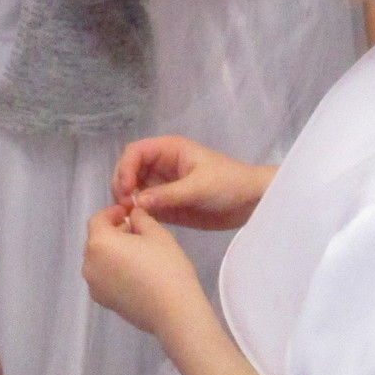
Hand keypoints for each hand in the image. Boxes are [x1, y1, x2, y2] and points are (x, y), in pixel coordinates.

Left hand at [82, 204, 208, 339]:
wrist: (173, 311)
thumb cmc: (166, 267)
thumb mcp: (156, 233)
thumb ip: (140, 218)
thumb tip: (132, 215)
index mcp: (99, 243)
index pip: (97, 219)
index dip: (112, 213)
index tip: (127, 212)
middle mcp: (89, 264)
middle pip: (96, 240)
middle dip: (112, 232)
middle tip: (135, 231)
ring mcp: (94, 286)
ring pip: (98, 260)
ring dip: (112, 252)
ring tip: (136, 253)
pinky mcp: (103, 302)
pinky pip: (103, 278)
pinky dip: (112, 270)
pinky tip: (134, 273)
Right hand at [112, 136, 273, 231]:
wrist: (251, 202)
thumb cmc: (228, 183)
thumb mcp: (199, 187)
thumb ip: (168, 194)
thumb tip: (136, 202)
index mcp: (168, 150)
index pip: (135, 152)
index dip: (125, 168)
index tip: (126, 190)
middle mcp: (161, 166)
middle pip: (129, 170)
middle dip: (122, 186)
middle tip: (125, 207)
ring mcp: (162, 186)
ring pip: (133, 190)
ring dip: (127, 201)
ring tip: (130, 217)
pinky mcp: (167, 205)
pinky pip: (144, 207)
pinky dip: (137, 214)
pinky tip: (138, 224)